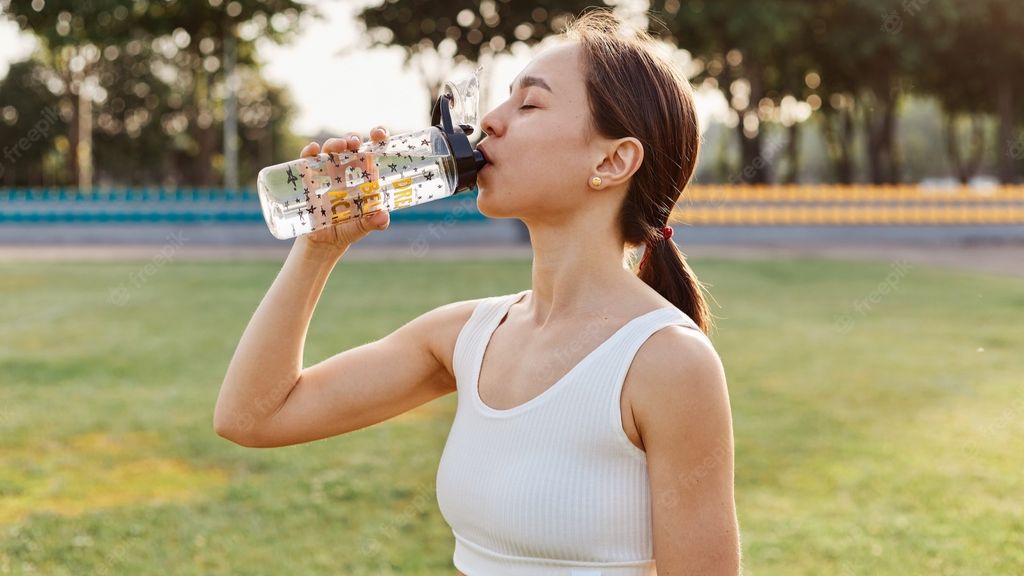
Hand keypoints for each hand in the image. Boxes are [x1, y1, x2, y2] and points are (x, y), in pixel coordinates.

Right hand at [297, 127, 390, 255]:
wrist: (324, 242)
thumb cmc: (348, 230)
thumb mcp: (364, 227)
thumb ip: (375, 222)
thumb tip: (383, 217)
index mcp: (364, 176)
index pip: (372, 151)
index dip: (377, 138)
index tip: (379, 133)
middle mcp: (346, 170)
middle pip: (350, 146)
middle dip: (353, 139)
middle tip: (355, 143)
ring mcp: (327, 173)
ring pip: (330, 150)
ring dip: (334, 143)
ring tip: (340, 146)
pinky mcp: (309, 179)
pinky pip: (307, 161)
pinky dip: (308, 153)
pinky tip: (312, 149)